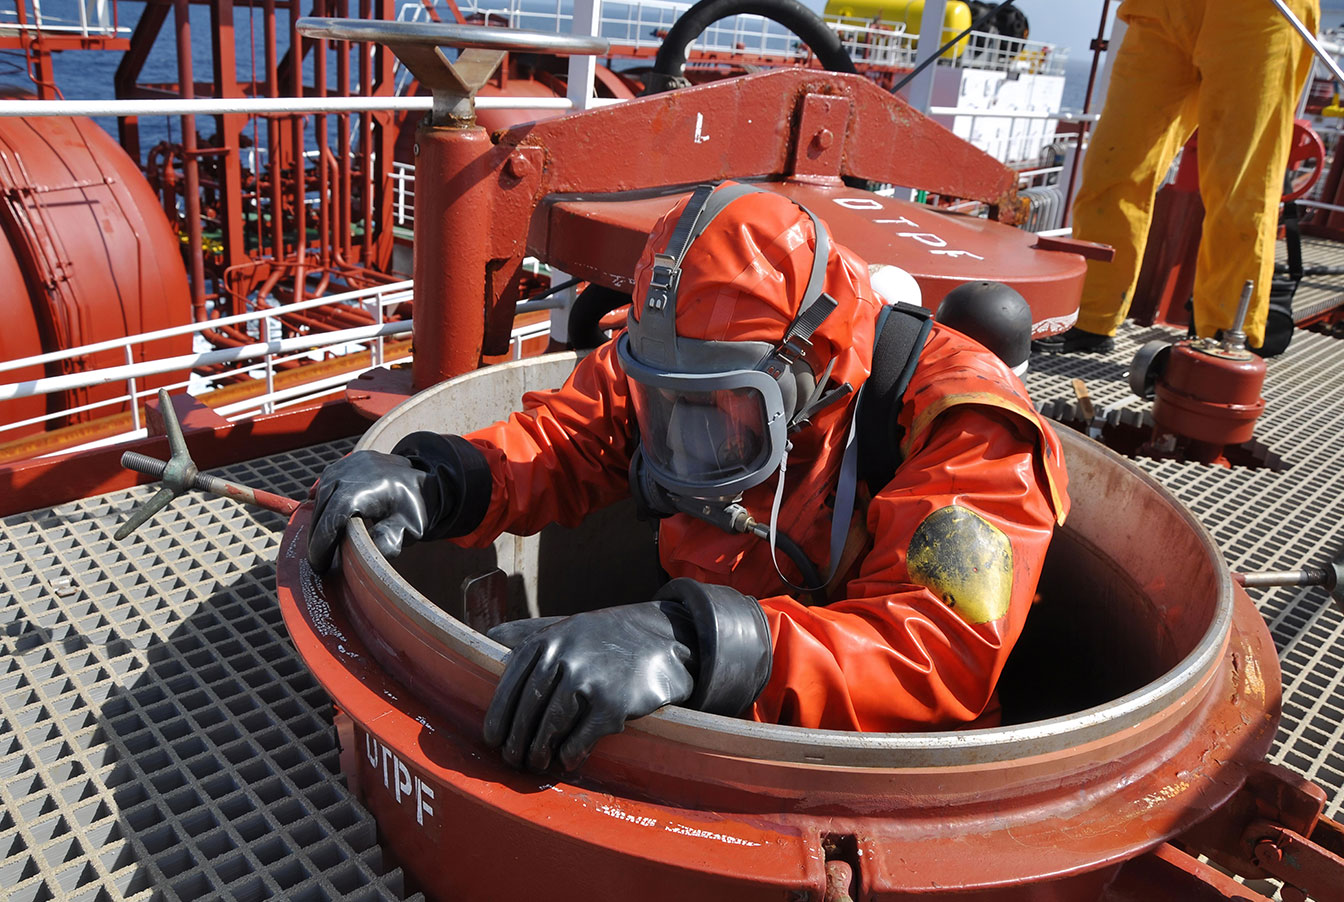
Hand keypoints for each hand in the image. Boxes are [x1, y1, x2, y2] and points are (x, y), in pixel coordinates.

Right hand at [307, 450, 446, 572]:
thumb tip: (365, 554)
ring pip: (320, 500)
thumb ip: (389, 540)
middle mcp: (348, 473)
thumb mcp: (409, 527)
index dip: (322, 545)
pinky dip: (322, 509)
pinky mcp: (341, 465)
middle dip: (317, 539)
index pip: (332, 520)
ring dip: (318, 524)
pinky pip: (324, 489)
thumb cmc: (415, 506)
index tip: (319, 566)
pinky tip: (324, 527)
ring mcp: (343, 466)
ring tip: (322, 549)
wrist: (423, 478)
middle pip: (321, 511)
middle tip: (319, 564)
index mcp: (363, 489)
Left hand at [483, 602, 697, 771]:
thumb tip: (490, 633)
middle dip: (516, 741)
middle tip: (512, 759)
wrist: (660, 641)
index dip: (498, 717)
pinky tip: (567, 761)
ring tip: (537, 763)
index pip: (510, 685)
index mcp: (547, 640)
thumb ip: (531, 632)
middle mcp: (564, 658)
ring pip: (550, 728)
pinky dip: (569, 754)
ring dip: (539, 752)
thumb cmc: (604, 639)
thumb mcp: (567, 626)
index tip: (492, 739)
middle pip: (527, 711)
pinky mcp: (612, 704)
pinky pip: (580, 740)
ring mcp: (588, 681)